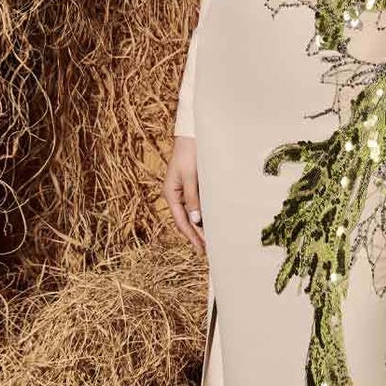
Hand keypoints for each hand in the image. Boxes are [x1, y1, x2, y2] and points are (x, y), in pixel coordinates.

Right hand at [164, 134, 205, 254]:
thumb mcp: (190, 176)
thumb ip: (193, 198)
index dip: (191, 236)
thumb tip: (196, 220)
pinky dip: (206, 215)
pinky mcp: (194, 186)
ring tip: (213, 241)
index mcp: (171, 193)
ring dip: (202, 227)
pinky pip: (199, 205)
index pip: (181, 221)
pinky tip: (214, 222)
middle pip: (186, 220)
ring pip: (193, 214)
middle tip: (209, 250)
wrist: (193, 135)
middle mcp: (177, 195)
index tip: (201, 249)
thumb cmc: (189, 153)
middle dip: (197, 235)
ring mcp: (185, 191)